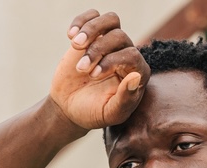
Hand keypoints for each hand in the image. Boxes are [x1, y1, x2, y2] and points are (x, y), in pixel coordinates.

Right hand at [50, 9, 149, 129]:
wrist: (70, 107)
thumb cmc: (93, 112)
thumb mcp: (110, 114)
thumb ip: (125, 100)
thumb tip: (135, 77)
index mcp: (137, 72)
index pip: (132, 55)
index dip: (112, 61)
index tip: (93, 75)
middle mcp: (126, 54)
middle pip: (119, 36)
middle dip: (98, 50)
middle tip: (82, 69)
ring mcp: (109, 42)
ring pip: (110, 20)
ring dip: (91, 29)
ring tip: (75, 44)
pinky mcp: (92, 36)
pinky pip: (93, 15)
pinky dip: (81, 21)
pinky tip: (70, 36)